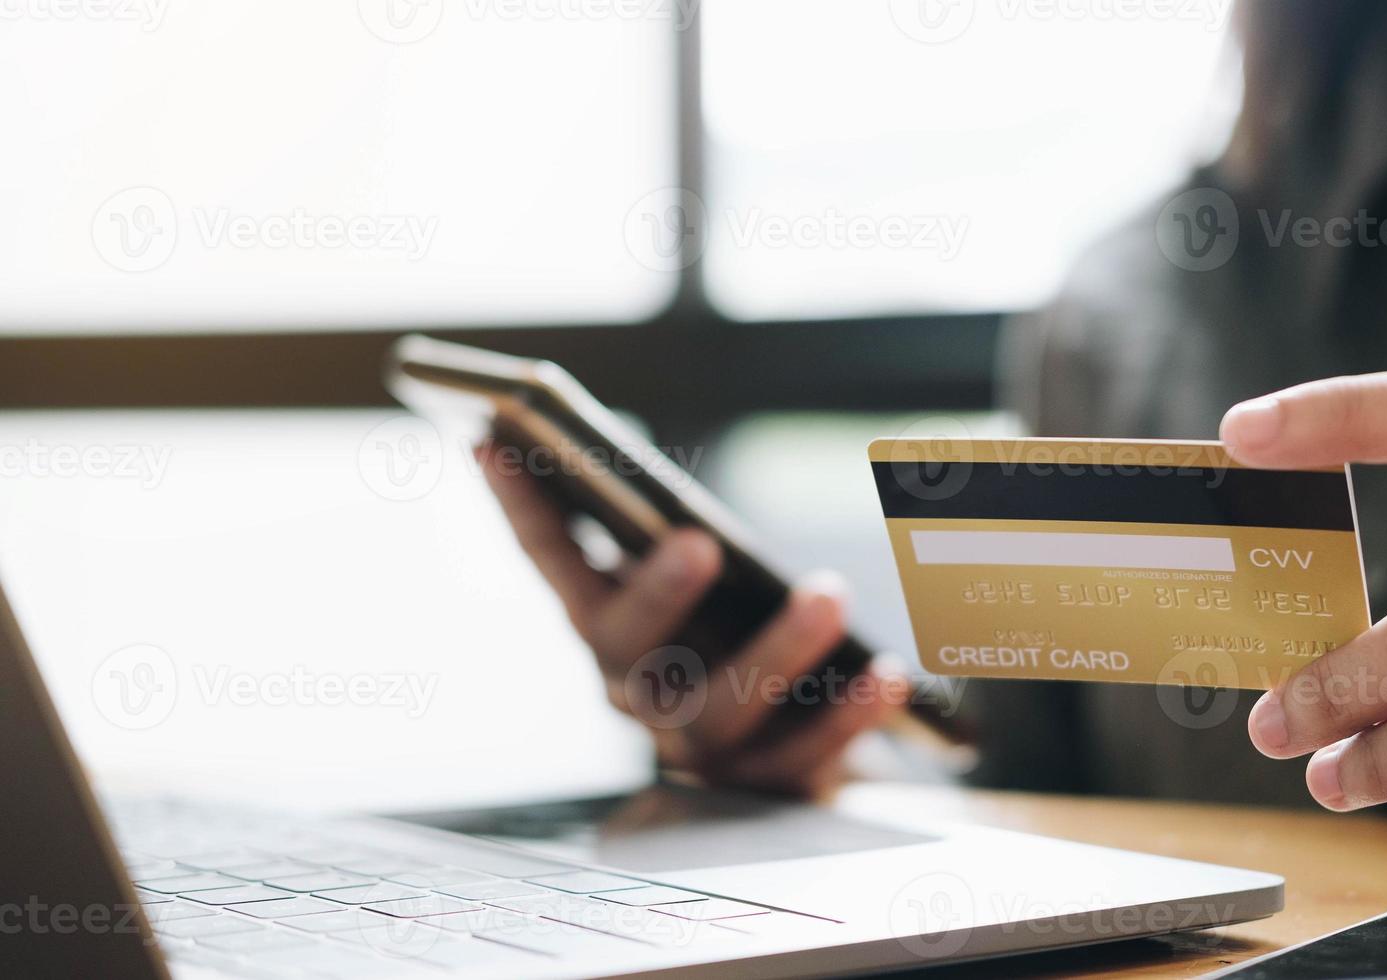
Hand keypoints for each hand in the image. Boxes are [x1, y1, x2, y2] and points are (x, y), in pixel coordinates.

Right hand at [476, 441, 910, 794]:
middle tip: (698, 542)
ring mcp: (699, 744)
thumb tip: (647, 460)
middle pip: (627, 653)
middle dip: (655, 595)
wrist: (806, 742)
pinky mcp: (765, 782)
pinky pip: (801, 757)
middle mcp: (638, 690)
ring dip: (776, 650)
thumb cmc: (743, 633)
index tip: (497, 440)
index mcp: (609, 628)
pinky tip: (885, 673)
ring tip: (827, 593)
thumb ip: (672, 528)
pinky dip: (846, 715)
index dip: (518, 508)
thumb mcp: (709, 578)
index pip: (551, 563)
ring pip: (720, 712)